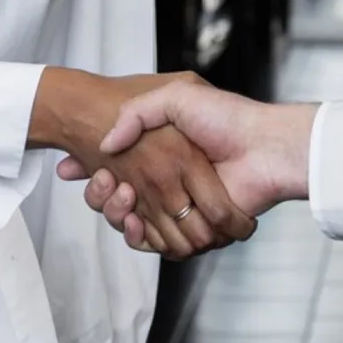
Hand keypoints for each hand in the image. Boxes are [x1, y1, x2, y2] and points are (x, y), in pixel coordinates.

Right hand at [31, 69, 254, 257]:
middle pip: (120, 204)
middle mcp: (170, 185)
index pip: (116, 173)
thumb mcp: (176, 97)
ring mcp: (183, 208)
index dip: (95, 176)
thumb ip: (138, 113)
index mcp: (164, 157)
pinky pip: (160, 245)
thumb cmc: (227, 117)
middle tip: (101, 181)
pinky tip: (133, 221)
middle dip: (101, 197)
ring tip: (119, 196)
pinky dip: (142, 239)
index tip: (75, 168)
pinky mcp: (197, 230)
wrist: (266, 146)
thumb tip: (108, 144)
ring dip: (118, 216)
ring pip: (134, 226)